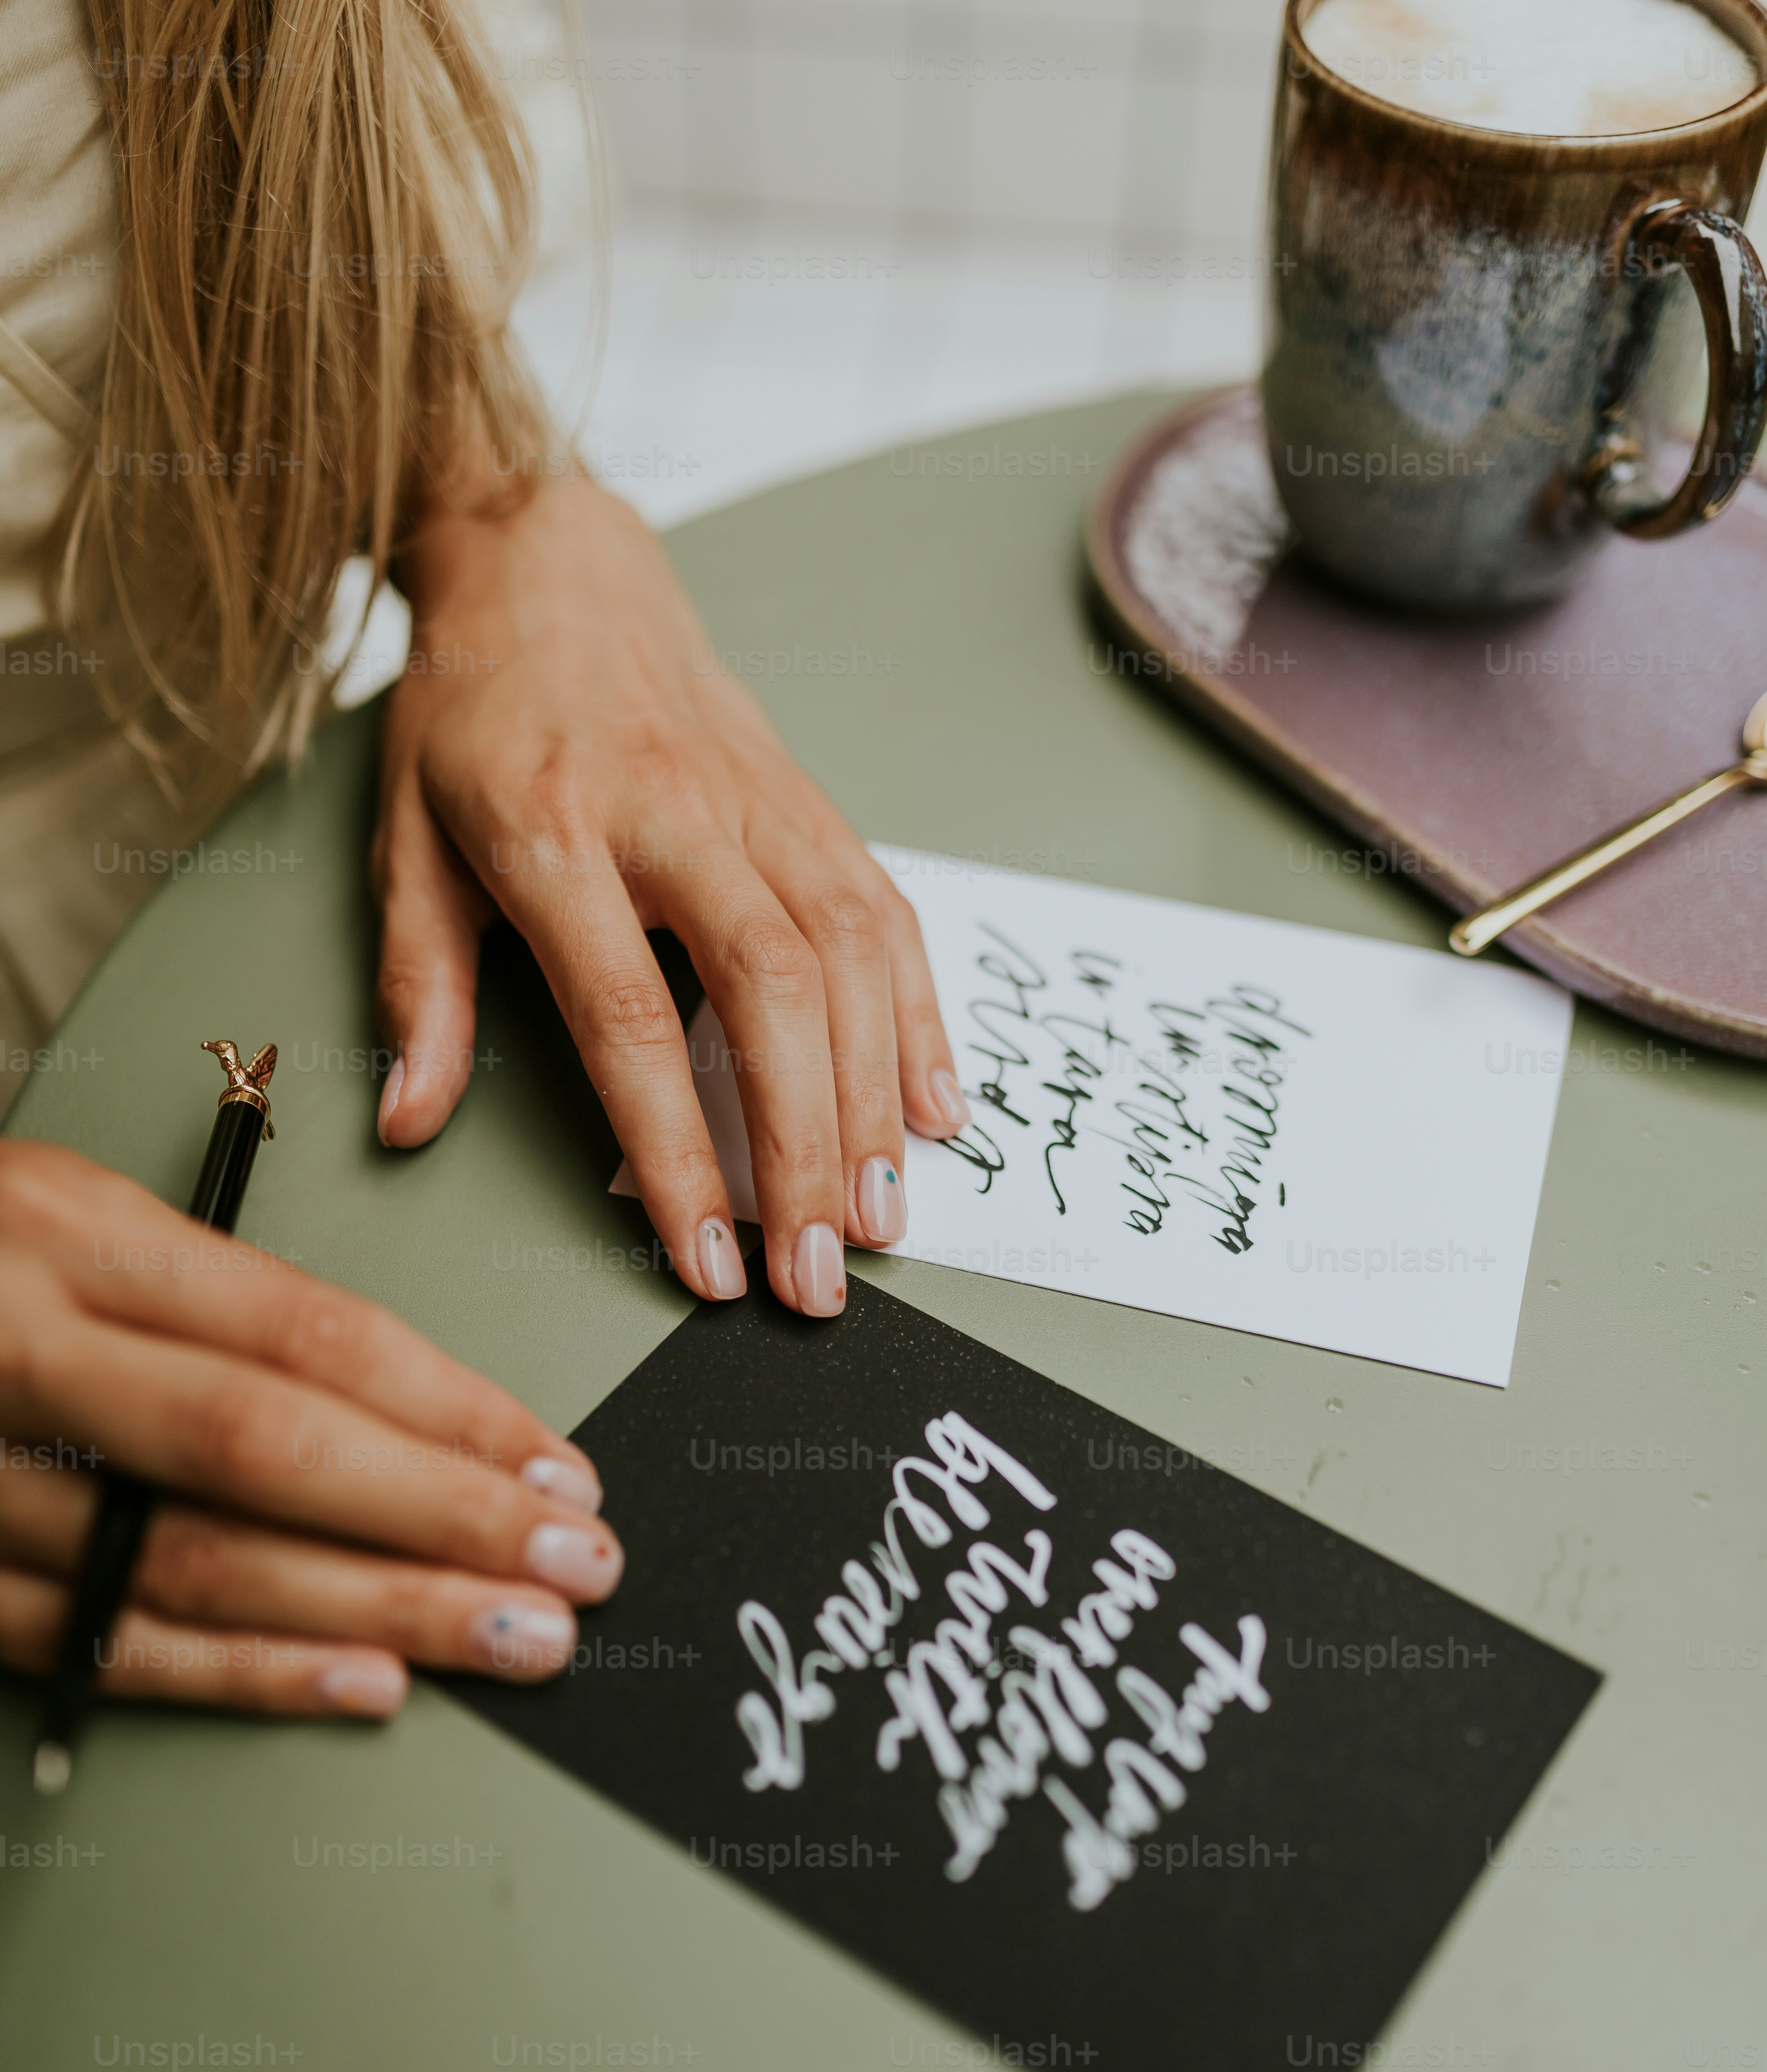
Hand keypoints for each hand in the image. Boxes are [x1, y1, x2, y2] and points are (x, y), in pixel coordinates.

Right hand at [0, 1142, 620, 1715]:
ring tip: (512, 1636)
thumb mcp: (73, 1219)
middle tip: (576, 1565)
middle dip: (444, 1518)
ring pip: (198, 1560)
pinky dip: (245, 1672)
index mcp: (72, 1235)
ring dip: (375, 1611)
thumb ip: (216, 1303)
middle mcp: (20, 1347)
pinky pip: (109, 1640)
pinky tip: (364, 1683)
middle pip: (270, 1450)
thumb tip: (407, 1409)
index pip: (304, 1334)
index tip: (559, 1466)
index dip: (451, 1409)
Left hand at [372, 470, 968, 1319]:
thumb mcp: (405, 841)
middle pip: (768, 994)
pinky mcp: (810, 801)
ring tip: (881, 1217)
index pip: (629, 1020)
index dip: (675, 1149)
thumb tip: (410, 1119)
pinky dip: (920, 1016)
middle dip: (805, 1147)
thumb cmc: (473, 714)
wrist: (550, 562)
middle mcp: (673, 815)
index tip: (704, 1258)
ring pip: (847, 958)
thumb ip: (418, 984)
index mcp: (557, 835)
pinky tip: (934, 1108)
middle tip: (820, 1271)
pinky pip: (884, 913)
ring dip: (875, 1099)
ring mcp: (757, 803)